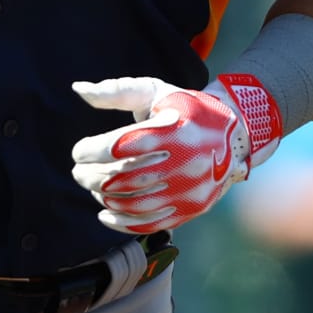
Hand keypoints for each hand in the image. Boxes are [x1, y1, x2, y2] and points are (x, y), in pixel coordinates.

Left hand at [70, 74, 280, 232]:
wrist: (234, 134)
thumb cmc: (185, 108)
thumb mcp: (155, 91)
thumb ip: (116, 91)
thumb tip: (78, 89)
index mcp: (173, 129)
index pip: (119, 146)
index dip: (90, 151)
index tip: (78, 151)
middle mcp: (185, 162)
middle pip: (122, 178)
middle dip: (90, 176)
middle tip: (77, 171)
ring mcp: (189, 190)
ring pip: (132, 204)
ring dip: (103, 197)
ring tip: (92, 186)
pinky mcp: (191, 209)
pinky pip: (150, 223)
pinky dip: (122, 223)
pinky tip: (105, 212)